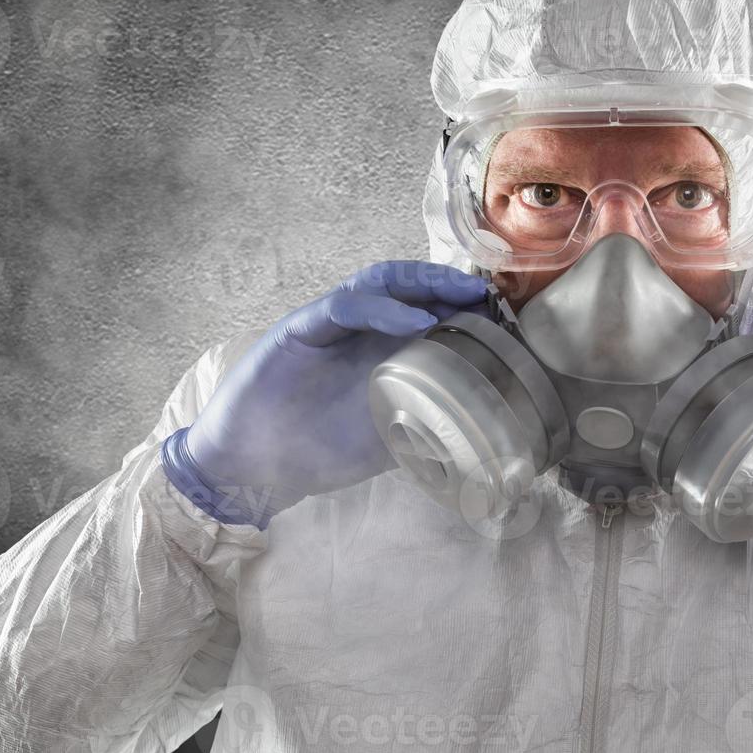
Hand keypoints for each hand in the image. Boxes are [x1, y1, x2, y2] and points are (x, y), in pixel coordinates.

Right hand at [161, 261, 490, 526]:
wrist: (249, 470)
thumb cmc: (315, 453)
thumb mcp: (388, 438)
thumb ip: (426, 422)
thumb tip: (483, 432)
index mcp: (378, 350)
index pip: (425, 310)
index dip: (463, 308)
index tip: (503, 319)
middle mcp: (356, 329)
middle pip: (408, 288)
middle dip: (451, 285)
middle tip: (491, 294)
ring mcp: (327, 325)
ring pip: (379, 283)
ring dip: (423, 284)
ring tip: (462, 294)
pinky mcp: (299, 330)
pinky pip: (342, 306)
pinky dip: (381, 310)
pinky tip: (415, 324)